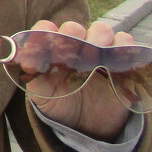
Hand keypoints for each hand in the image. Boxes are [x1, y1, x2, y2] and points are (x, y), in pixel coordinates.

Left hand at [23, 19, 133, 140]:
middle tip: (75, 47)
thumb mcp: (43, 96)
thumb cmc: (59, 102)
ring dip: (99, 37)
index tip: (46, 39)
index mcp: (51, 49)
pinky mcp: (121, 59)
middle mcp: (74, 44)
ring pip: (101, 30)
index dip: (45, 31)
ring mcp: (98, 50)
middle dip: (74, 33)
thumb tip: (26, 64)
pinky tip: (116, 60)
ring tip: (96, 55)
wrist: (88, 123)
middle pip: (74, 27)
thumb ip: (34, 79)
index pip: (45, 29)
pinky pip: (125, 43)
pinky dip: (123, 45)